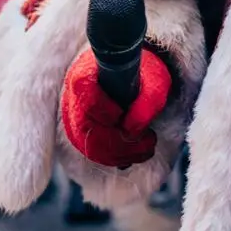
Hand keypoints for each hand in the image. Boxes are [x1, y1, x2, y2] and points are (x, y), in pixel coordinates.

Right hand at [60, 48, 172, 167]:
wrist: (131, 73)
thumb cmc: (142, 72)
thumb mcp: (155, 78)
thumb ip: (149, 101)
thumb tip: (133, 129)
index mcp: (85, 75)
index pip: (86, 99)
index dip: (105, 112)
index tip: (123, 113)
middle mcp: (74, 99)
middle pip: (88, 129)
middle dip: (122, 141)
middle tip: (149, 139)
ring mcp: (75, 119)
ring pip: (90, 147)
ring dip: (123, 153)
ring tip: (148, 145)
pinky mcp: (82, 135)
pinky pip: (95, 153)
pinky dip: (118, 157)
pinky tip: (138, 151)